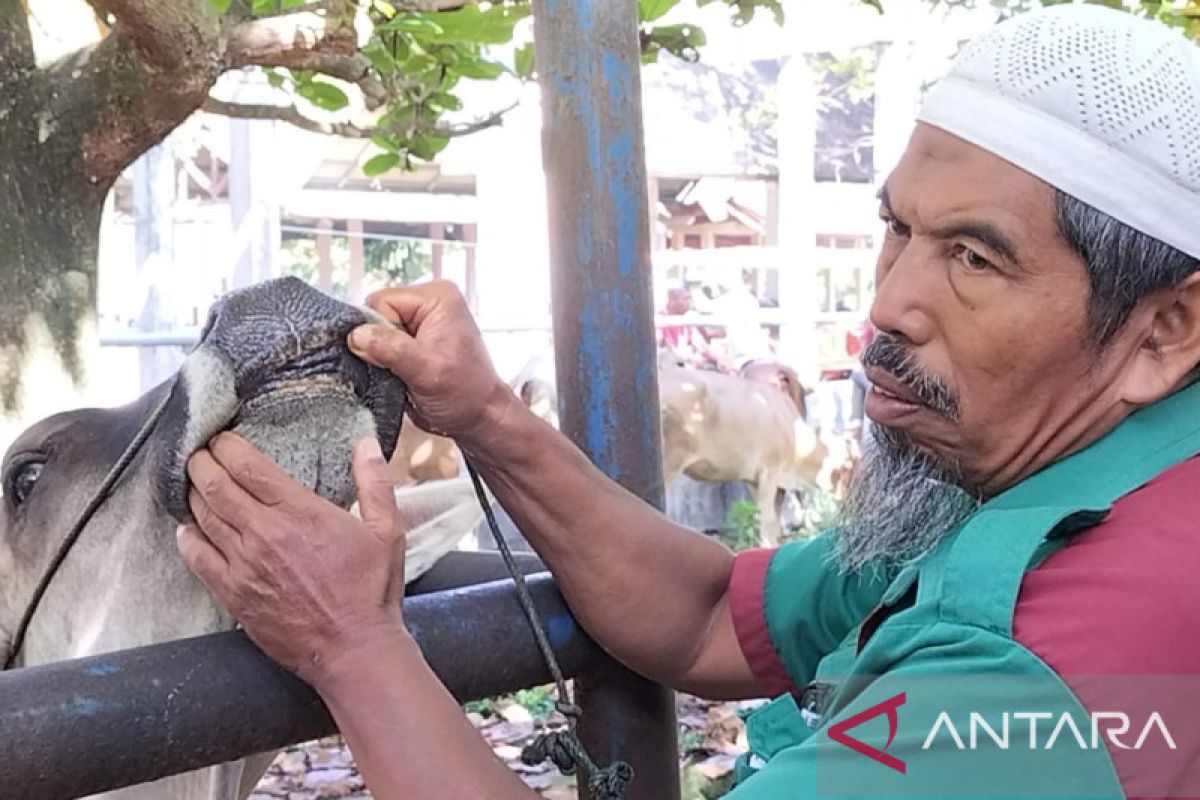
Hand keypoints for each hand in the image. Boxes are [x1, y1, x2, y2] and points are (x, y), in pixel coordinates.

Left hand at [176, 433, 406, 686]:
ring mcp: (244, 566)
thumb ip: (375, 483)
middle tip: (197, 453)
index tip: (222, 438)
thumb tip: (366, 444)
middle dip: (201, 464)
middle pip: (216, 487)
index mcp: (300, 513)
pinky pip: (198, 559)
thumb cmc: (371, 591)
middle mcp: (265, 534)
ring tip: (192, 483)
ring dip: (193, 495)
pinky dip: (187, 539)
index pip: (249, 468)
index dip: (228, 448)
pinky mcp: (234, 595)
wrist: (354, 649)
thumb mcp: (387, 531)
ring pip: (203, 518)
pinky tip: (186, 529)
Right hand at [348, 281, 515, 446]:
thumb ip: (390, 349)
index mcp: (436, 297)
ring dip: (382, 358)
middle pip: (376, 316)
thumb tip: (356, 335)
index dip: (378, 332)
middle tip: (402, 370)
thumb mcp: (426, 371)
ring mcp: (420, 323)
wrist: (479, 417)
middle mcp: (428, 303)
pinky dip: (385, 364)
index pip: (381, 301)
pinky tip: (401, 377)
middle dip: (380, 347)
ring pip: (376, 334)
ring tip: (404, 375)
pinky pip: (383, 347)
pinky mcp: (414, 342)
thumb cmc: (466, 394)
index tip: (395, 359)